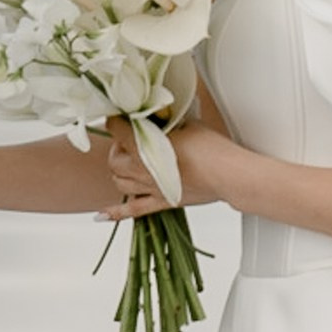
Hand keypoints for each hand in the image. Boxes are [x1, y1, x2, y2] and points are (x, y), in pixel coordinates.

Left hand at [106, 111, 229, 215]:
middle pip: (114, 160)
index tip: (118, 118)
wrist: (228, 174)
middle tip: (129, 139)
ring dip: (120, 171)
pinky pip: (133, 210)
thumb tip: (159, 116)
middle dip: (118, 147)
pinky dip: (115, 212)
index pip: (116, 130)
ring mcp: (150, 188)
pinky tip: (102, 215)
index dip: (115, 121)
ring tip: (129, 162)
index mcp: (144, 147)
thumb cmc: (211, 148)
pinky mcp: (161, 202)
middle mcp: (141, 169)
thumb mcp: (186, 123)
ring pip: (119, 182)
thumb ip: (166, 121)